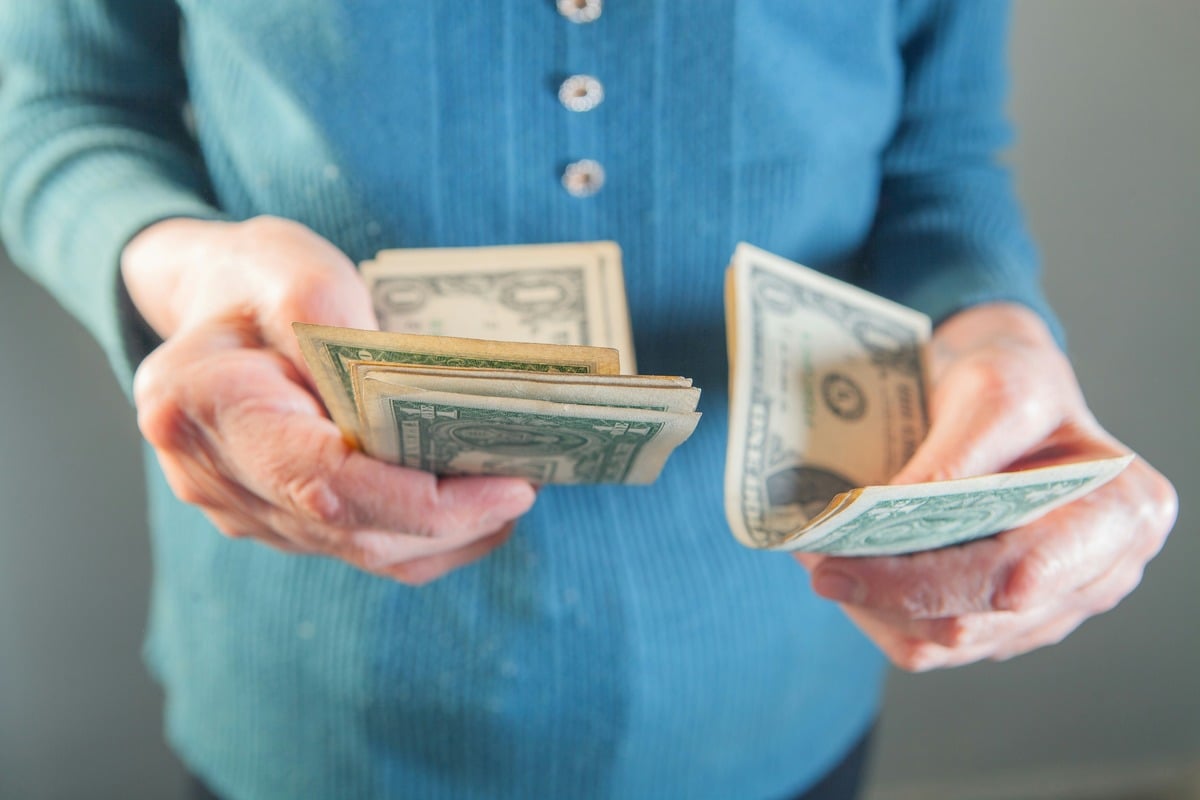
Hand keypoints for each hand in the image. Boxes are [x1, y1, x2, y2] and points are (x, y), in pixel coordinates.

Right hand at [122, 216, 536, 583]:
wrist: (211, 304)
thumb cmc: (256, 281)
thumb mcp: (299, 273)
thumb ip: (343, 330)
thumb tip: (417, 400)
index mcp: (204, 405)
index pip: (324, 481)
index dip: (420, 501)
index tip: (507, 488)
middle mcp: (214, 474)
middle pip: (350, 529)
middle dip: (451, 519)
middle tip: (527, 484)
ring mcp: (242, 507)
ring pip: (361, 550)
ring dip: (447, 534)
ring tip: (512, 492)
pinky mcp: (275, 521)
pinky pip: (358, 549)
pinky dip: (424, 540)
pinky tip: (477, 513)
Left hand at [796, 303, 1176, 669]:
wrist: (1005, 397)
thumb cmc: (1015, 383)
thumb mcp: (996, 393)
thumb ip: (956, 458)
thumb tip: (890, 514)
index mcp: (1120, 514)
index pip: (1017, 572)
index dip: (926, 577)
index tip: (844, 557)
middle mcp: (1097, 576)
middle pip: (975, 620)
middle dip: (886, 595)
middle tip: (816, 565)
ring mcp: (1049, 610)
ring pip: (944, 645)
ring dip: (873, 609)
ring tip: (822, 562)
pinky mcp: (1000, 625)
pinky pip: (929, 646)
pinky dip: (879, 615)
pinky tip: (849, 576)